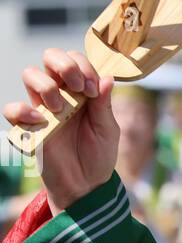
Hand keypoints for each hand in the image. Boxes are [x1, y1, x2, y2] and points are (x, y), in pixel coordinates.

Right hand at [5, 50, 117, 214]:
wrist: (85, 186)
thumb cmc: (98, 156)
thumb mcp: (108, 129)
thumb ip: (104, 104)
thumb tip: (107, 77)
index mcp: (81, 90)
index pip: (76, 60)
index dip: (83, 67)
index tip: (92, 89)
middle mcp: (61, 93)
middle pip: (50, 57)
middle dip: (64, 64)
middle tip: (77, 87)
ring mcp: (43, 108)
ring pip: (30, 74)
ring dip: (46, 86)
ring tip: (60, 109)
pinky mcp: (29, 126)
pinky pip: (13, 109)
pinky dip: (22, 111)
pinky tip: (40, 121)